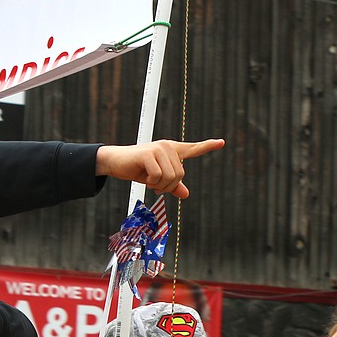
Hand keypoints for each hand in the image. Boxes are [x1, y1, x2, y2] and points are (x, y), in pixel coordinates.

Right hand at [95, 138, 223, 197]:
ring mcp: (158, 149)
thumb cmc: (137, 169)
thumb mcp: (157, 179)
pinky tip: (143, 177)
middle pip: (180, 175)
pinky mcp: (149, 154)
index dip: (207, 146)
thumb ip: (173, 185)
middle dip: (168, 186)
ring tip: (148, 180)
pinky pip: (158, 176)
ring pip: (170, 177)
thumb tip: (186, 194)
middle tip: (155, 185)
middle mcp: (167, 147)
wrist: (115, 163)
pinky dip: (151, 182)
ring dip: (159, 185)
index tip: (221, 142)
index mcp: (171, 150)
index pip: (192, 148)